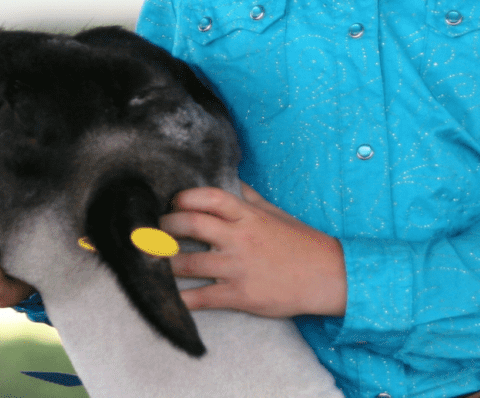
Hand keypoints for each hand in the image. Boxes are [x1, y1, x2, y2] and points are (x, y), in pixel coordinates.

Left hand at [159, 182, 346, 318]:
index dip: (185, 197)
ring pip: (188, 263)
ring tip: (153, 261)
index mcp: (248, 215)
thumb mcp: (275, 213)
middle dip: (166, 227)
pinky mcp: (240, 295)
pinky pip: (202, 298)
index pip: (209, 197)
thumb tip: (232, 179)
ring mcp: (238, 267)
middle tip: (153, 231)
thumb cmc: (300, 242)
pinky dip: (181, 299)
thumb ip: (249, 197)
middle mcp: (239, 238)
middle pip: (191, 225)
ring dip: (165, 262)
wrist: (326, 276)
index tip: (173, 201)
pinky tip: (169, 298)